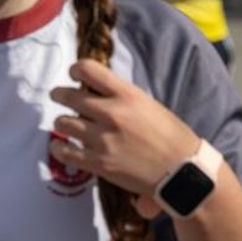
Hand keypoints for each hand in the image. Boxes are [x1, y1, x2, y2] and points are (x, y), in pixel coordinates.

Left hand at [49, 59, 201, 218]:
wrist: (182, 171)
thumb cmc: (171, 136)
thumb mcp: (148, 105)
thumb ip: (121, 97)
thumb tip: (95, 91)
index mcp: (128, 95)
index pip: (88, 69)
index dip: (76, 69)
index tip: (74, 75)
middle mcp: (112, 113)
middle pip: (68, 96)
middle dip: (60, 95)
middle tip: (59, 96)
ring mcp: (103, 139)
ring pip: (62, 122)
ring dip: (62, 122)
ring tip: (67, 125)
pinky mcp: (98, 162)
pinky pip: (64, 151)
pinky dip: (58, 147)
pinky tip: (61, 145)